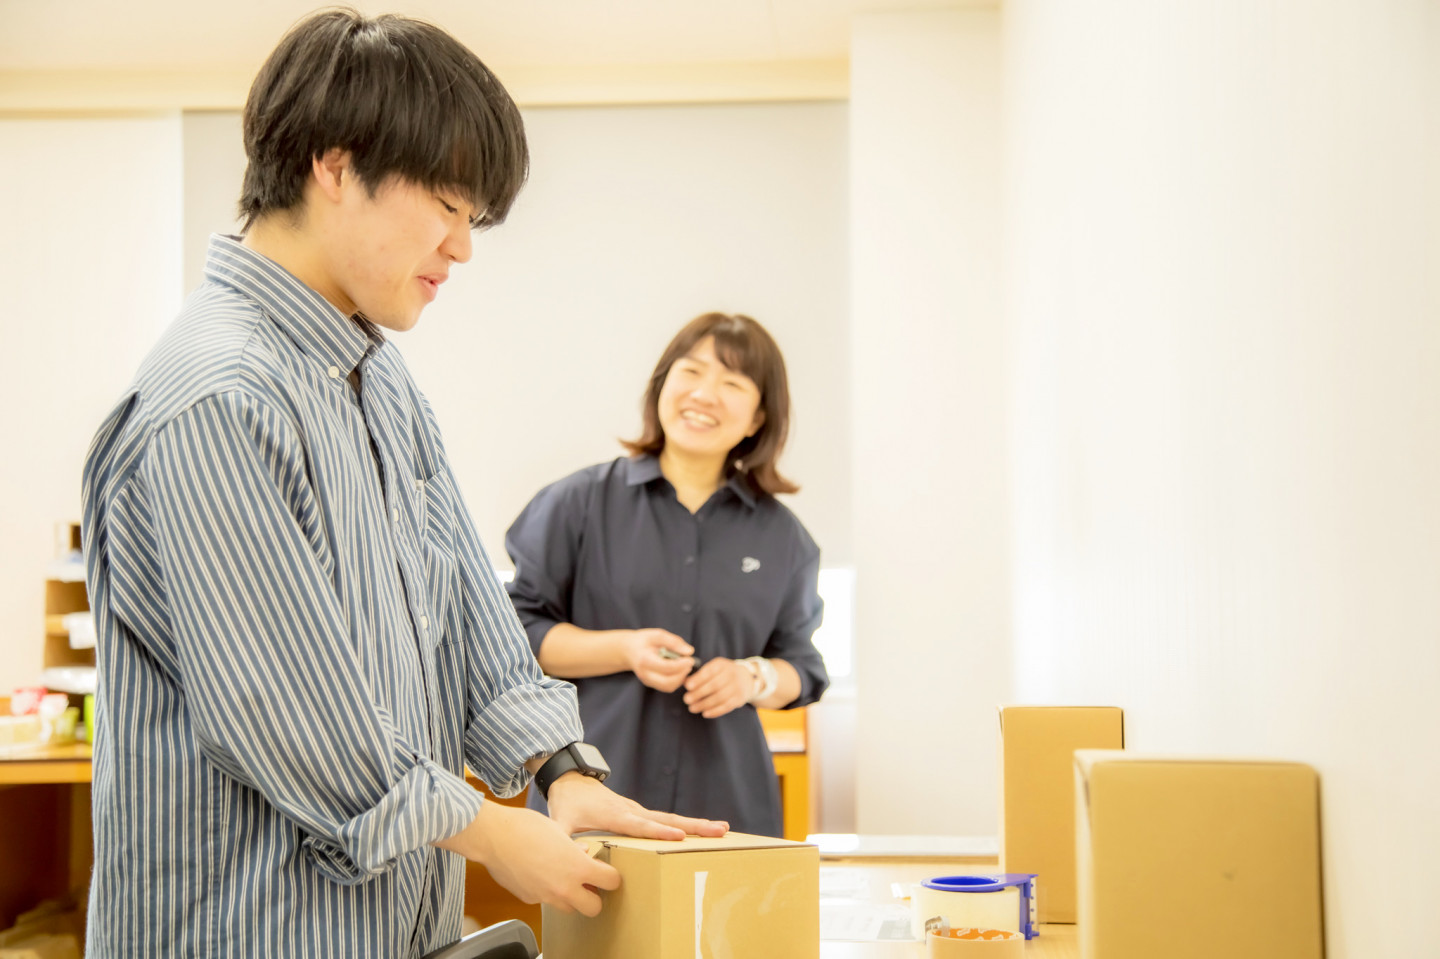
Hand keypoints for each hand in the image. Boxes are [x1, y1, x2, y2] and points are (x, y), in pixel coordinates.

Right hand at [434, 800, 619, 915]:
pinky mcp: (529, 899)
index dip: (611, 876)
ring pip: (569, 908)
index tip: (606, 872)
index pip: (611, 882)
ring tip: (563, 879)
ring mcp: (546, 896)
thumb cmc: (526, 827)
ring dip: (571, 898)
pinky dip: (547, 892)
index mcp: (578, 867)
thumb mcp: (559, 830)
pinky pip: (546, 901)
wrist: (493, 836)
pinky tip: (539, 874)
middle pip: (594, 908)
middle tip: (588, 884)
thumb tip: (582, 851)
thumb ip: (574, 846)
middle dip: (594, 898)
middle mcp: (564, 887)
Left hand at [547, 773, 728, 840]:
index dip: (659, 831)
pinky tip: (703, 831)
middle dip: (694, 825)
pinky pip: (666, 819)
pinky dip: (686, 825)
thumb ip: (561, 839)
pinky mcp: (640, 813)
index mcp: (615, 815)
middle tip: (719, 829)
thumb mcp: (559, 821)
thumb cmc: (567, 802)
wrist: (571, 778)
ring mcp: (638, 810)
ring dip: (697, 824)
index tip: (679, 836)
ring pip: (671, 817)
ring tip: (722, 829)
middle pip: (667, 819)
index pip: (640, 826)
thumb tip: (566, 860)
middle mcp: (632, 811)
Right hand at [624, 628, 693, 692]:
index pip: (666, 667)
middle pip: (668, 682)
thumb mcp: (657, 634)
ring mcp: (647, 681)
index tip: (691, 659)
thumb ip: (674, 642)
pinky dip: (677, 681)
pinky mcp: (651, 684)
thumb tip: (690, 651)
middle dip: (682, 674)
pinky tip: (679, 671)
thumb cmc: (643, 641)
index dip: (681, 665)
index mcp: (645, 660)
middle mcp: (645, 674)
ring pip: (669, 687)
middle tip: (690, 663)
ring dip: (681, 678)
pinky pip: (667, 687)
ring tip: (685, 666)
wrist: (628, 650)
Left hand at [683, 657, 753, 718]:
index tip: (687, 686)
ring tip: (692, 708)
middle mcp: (731, 674)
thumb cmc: (723, 673)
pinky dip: (714, 711)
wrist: (746, 678)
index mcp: (722, 665)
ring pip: (719, 697)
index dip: (698, 679)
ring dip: (704, 704)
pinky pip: (726, 707)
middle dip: (699, 693)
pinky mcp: (739, 699)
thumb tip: (685, 682)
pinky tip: (705, 713)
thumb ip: (700, 674)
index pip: (709, 671)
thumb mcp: (714, 668)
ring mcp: (737, 687)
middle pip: (714, 685)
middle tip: (686, 700)